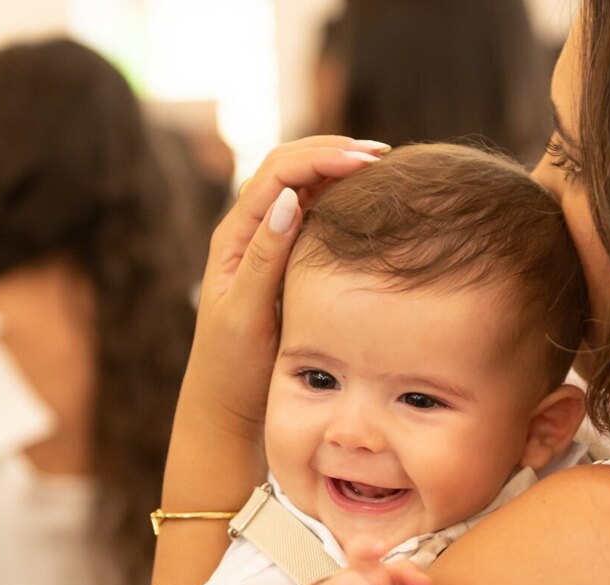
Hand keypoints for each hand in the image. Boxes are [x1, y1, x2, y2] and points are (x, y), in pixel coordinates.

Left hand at [189, 137, 387, 433]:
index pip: (278, 174)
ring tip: (381, 166)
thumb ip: (265, 258)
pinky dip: (339, 198)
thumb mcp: (246, 315)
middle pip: (289, 167)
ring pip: (302, 186)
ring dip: (337, 169)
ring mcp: (266, 245)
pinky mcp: (284, 262)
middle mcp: (248, 232)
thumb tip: (291, 200)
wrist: (227, 406)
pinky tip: (369, 200)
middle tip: (382, 154)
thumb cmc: (233, 368)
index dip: (321, 157)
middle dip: (333, 152)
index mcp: (234, 237)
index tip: (366, 160)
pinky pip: (312, 215)